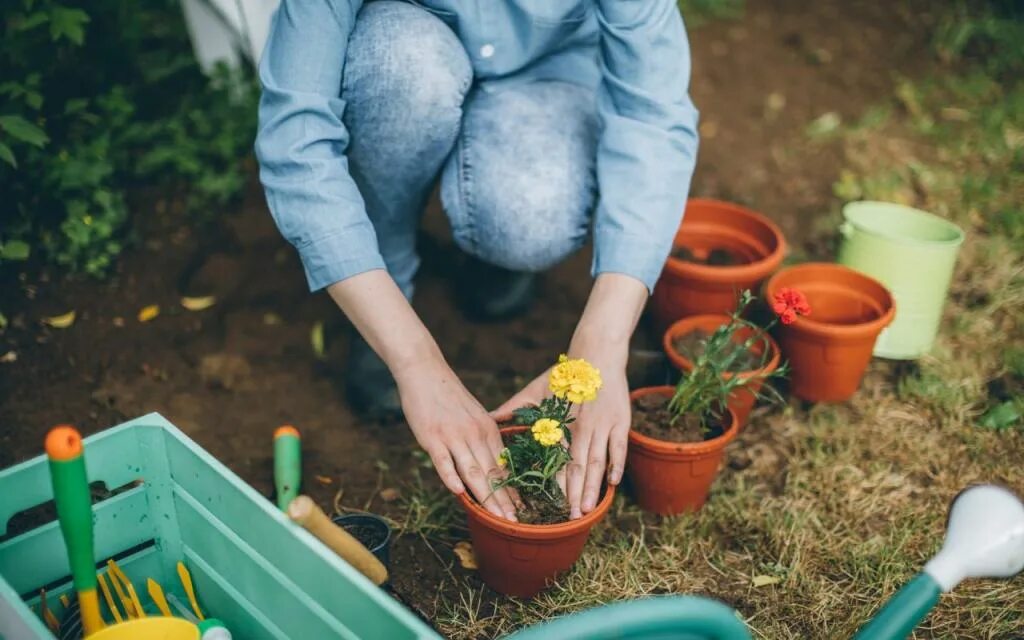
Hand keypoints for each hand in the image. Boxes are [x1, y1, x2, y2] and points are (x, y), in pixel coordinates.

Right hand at [326, 271, 518, 520]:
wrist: (425, 371)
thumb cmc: (448, 396)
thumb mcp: (473, 415)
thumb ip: (481, 438)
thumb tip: (488, 464)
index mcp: (487, 430)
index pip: (504, 466)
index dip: (513, 491)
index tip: (524, 510)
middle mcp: (474, 434)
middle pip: (492, 473)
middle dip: (505, 502)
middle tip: (516, 523)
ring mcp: (453, 436)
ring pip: (473, 471)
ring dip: (486, 497)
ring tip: (496, 518)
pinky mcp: (432, 436)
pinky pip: (444, 460)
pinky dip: (451, 477)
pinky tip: (459, 493)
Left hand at [492, 340, 629, 518]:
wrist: (596, 354)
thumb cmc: (564, 374)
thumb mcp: (535, 389)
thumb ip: (515, 406)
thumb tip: (490, 418)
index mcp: (560, 421)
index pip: (556, 459)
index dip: (554, 482)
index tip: (548, 503)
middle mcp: (581, 427)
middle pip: (577, 466)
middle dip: (574, 494)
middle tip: (571, 518)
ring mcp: (603, 425)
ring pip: (596, 461)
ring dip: (592, 487)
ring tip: (588, 509)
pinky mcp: (620, 421)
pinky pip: (619, 448)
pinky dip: (616, 465)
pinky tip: (613, 484)